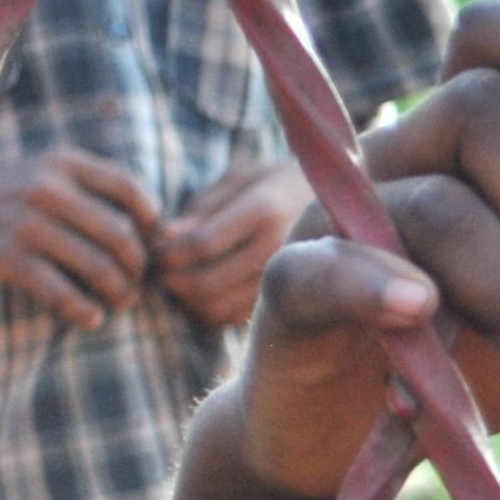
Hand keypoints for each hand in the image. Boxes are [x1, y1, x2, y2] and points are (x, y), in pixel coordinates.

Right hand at [0, 147, 159, 331]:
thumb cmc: (10, 193)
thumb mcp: (48, 171)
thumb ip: (92, 188)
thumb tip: (153, 230)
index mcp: (63, 161)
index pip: (130, 186)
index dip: (152, 219)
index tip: (152, 241)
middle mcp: (47, 187)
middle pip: (121, 234)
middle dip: (140, 266)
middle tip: (139, 281)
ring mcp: (28, 222)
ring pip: (99, 266)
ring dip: (121, 292)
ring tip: (122, 300)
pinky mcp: (9, 256)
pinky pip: (63, 292)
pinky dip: (86, 312)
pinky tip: (92, 318)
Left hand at [155, 160, 311, 328]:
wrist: (344, 205)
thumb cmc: (279, 185)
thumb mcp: (242, 180)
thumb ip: (202, 208)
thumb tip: (165, 237)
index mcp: (265, 211)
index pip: (201, 244)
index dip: (168, 251)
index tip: (155, 246)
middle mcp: (279, 250)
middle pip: (206, 283)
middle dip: (172, 279)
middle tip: (162, 269)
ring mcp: (287, 280)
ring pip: (217, 308)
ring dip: (187, 300)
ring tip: (180, 281)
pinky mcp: (287, 301)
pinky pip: (234, 319)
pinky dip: (209, 312)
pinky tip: (206, 293)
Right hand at [225, 0, 499, 499]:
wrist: (363, 443)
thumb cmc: (475, 363)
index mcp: (476, 145)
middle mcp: (406, 155)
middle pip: (480, 105)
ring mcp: (343, 213)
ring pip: (435, 207)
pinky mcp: (293, 285)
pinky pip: (334, 267)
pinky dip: (381, 287)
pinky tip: (420, 314)